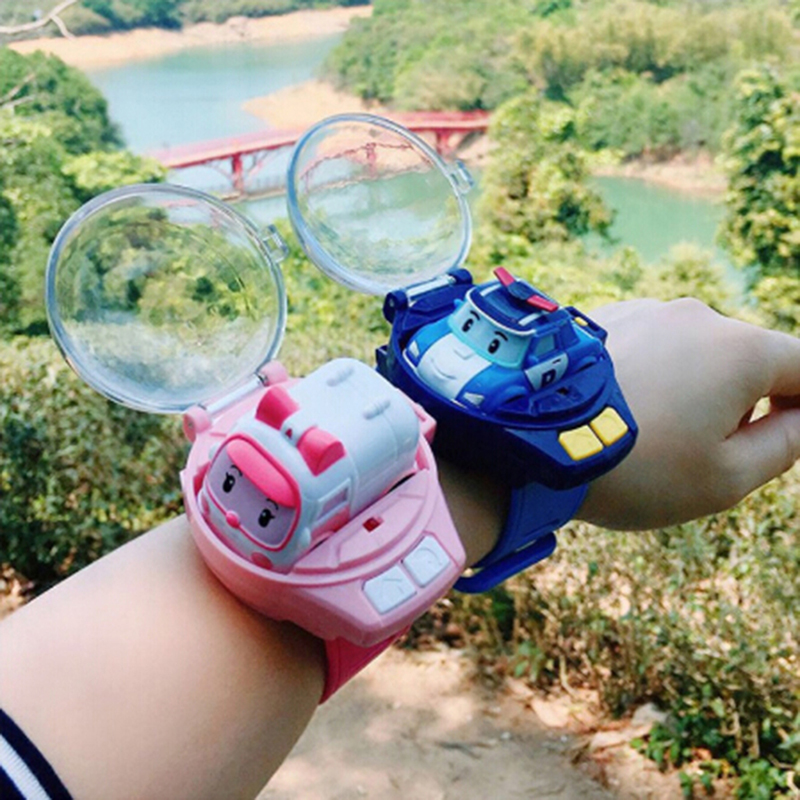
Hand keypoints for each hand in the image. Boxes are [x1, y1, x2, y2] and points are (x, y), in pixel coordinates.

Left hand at [579, 298, 799, 529]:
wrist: (530, 437)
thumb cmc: (636, 467)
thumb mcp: (725, 477)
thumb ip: (785, 443)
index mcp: (741, 350)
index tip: (780, 435)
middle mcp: (695, 316)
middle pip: (745, 357)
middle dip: (742, 402)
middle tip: (700, 453)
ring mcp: (644, 311)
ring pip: (692, 352)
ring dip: (691, 387)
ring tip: (648, 435)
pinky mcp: (602, 319)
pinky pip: (647, 346)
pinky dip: (649, 374)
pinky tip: (618, 411)